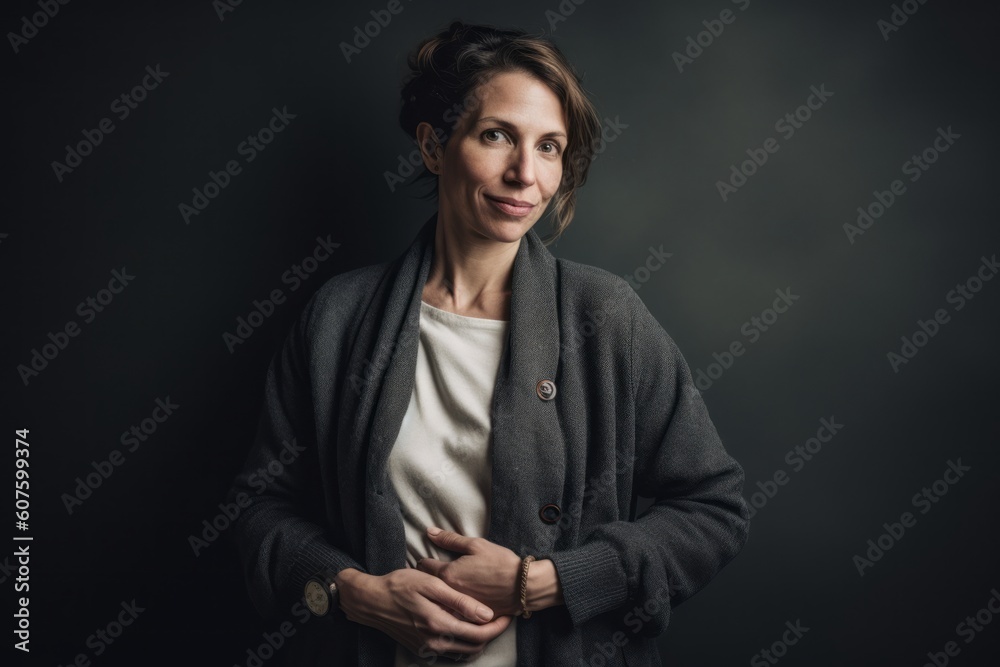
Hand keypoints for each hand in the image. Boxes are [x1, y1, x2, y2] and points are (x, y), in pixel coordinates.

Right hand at [336, 566, 511, 660]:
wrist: (371, 600)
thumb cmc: (400, 586)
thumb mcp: (430, 585)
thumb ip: (459, 601)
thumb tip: (486, 614)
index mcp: (439, 624)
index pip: (479, 634)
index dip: (497, 626)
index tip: (506, 613)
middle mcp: (435, 643)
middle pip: (475, 646)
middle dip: (491, 633)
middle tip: (501, 616)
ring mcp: (427, 649)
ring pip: (464, 653)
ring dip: (478, 640)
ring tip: (486, 622)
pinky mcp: (421, 650)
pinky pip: (451, 653)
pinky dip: (463, 644)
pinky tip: (465, 628)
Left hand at [415, 526, 522, 616]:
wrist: (523, 586)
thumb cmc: (500, 563)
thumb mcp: (476, 545)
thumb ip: (450, 539)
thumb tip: (429, 532)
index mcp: (448, 574)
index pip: (423, 566)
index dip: (424, 561)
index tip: (427, 560)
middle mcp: (450, 594)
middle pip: (429, 586)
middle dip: (428, 579)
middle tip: (432, 574)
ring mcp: (460, 609)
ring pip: (440, 602)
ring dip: (439, 596)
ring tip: (442, 589)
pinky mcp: (470, 619)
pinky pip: (454, 614)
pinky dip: (452, 608)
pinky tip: (457, 603)